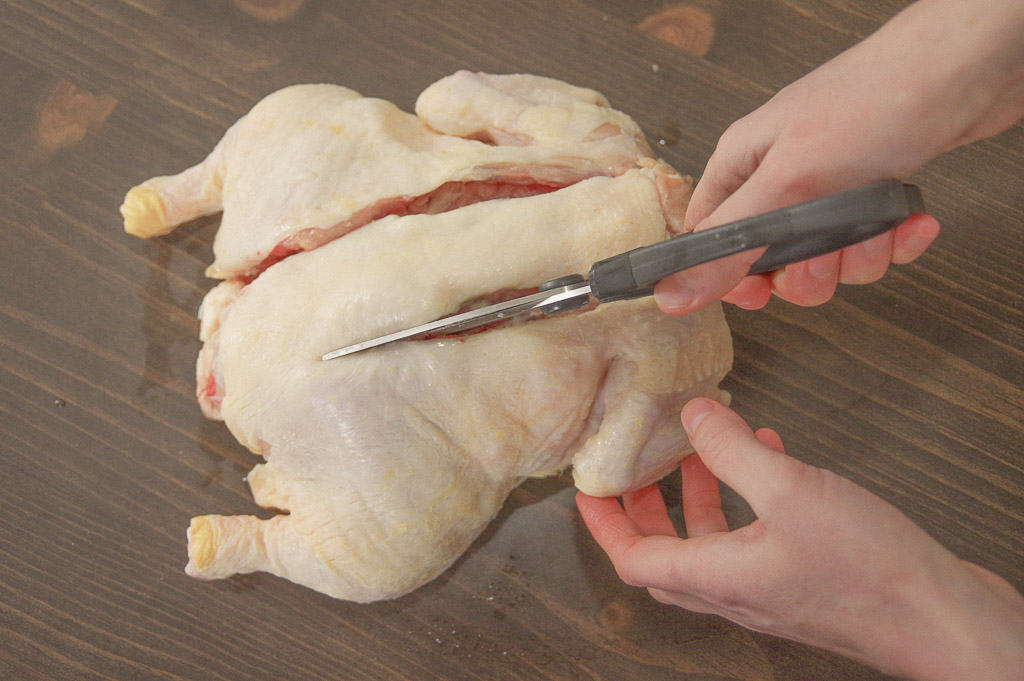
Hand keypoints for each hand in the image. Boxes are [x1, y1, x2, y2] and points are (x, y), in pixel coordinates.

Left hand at [576, 398, 1023, 680]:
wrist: (943, 618)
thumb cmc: (870, 571)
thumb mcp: (789, 491)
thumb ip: (733, 451)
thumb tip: (695, 416)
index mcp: (715, 576)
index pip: (632, 558)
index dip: (604, 523)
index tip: (590, 488)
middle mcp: (735, 590)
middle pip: (666, 553)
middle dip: (646, 507)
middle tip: (640, 467)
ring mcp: (770, 589)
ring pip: (711, 543)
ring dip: (699, 496)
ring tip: (703, 448)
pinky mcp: (803, 581)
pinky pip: (755, 538)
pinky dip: (749, 498)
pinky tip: (770, 457)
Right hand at [655, 0, 1023, 314]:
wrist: (968, 67)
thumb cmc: (872, 103)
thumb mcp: (787, 185)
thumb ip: (731, 246)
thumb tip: (674, 293)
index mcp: (743, 165)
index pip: (710, 238)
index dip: (728, 275)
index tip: (759, 293)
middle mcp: (780, 176)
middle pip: (770, 260)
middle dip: (806, 272)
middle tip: (826, 256)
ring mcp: (830, 185)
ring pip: (826, 259)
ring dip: (858, 258)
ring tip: (878, 228)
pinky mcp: (874, 192)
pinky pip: (870, 245)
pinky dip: (893, 242)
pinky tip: (909, 221)